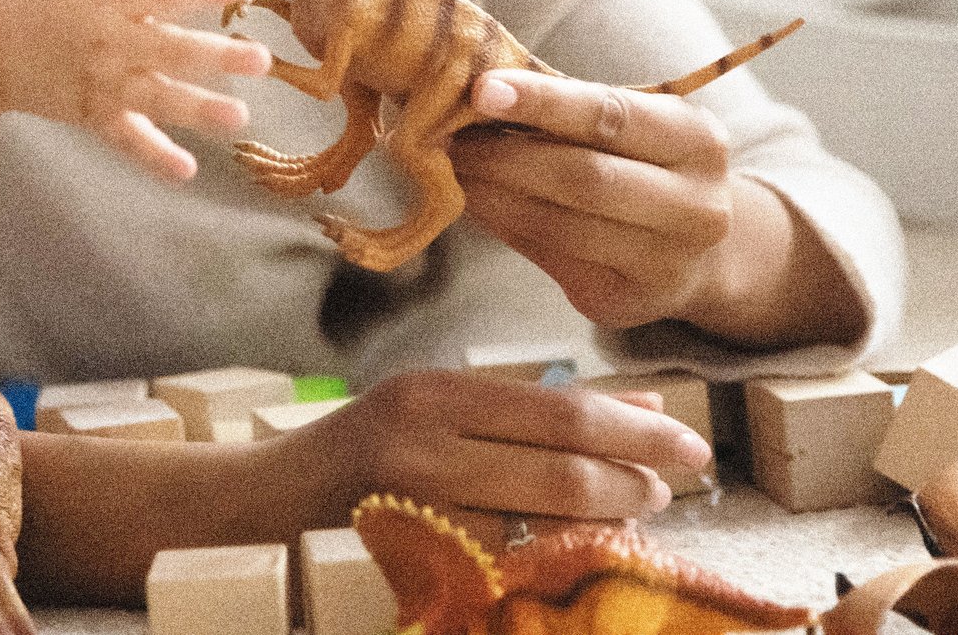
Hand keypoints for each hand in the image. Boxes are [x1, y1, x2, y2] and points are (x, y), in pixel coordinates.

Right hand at [0, 0, 264, 179]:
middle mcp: (107, 41)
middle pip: (167, 49)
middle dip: (215, 56)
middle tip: (261, 60)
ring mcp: (100, 82)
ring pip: (154, 97)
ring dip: (197, 108)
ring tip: (239, 116)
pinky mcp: (92, 114)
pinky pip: (126, 139)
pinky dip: (153, 157)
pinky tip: (186, 170)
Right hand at [288, 369, 709, 519]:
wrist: (268, 504)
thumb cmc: (368, 449)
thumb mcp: (442, 406)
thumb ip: (537, 408)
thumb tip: (643, 406)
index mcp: (435, 393)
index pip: (561, 412)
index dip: (636, 432)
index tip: (689, 442)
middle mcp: (423, 443)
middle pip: (560, 470)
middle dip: (631, 482)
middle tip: (668, 488)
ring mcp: (415, 507)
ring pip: (540, 524)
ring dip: (602, 524)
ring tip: (633, 515)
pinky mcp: (413, 558)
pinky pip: (506, 565)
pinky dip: (552, 558)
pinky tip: (577, 551)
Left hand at [450, 70, 736, 329]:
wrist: (701, 253)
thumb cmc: (648, 166)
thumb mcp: (637, 127)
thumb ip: (574, 113)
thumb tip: (481, 96)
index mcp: (697, 142)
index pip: (611, 115)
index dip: (543, 101)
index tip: (483, 88)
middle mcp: (696, 207)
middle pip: (584, 177)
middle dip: (506, 155)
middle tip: (449, 135)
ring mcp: (666, 264)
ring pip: (560, 224)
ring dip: (493, 193)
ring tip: (454, 167)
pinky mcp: (626, 303)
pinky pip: (549, 259)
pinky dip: (504, 225)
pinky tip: (477, 202)